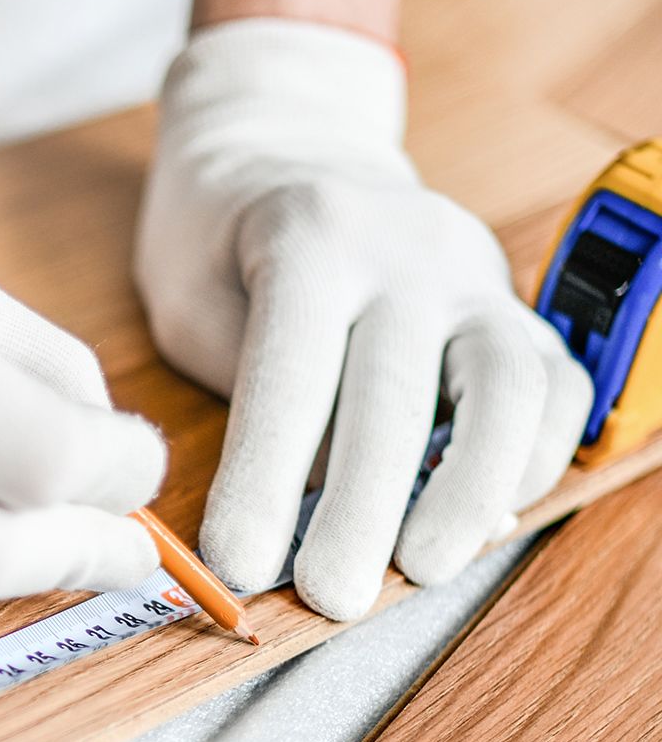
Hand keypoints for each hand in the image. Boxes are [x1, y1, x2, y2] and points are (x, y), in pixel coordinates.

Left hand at [135, 20, 592, 619]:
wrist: (287, 142)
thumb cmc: (219, 240)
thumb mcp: (190, 296)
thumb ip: (240, 387)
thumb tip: (285, 517)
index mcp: (310, 236)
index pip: (293, 373)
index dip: (265, 480)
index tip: (237, 564)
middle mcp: (407, 250)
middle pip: (395, 396)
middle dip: (360, 513)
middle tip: (328, 599)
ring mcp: (473, 274)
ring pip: (505, 389)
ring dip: (467, 494)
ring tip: (420, 570)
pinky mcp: (513, 304)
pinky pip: (551, 388)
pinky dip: (524, 462)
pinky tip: (479, 520)